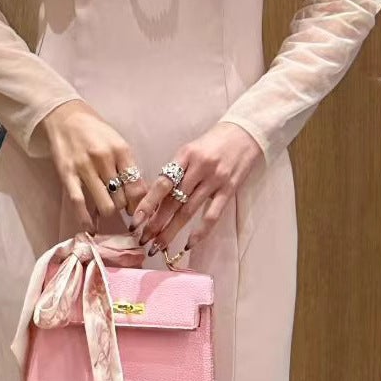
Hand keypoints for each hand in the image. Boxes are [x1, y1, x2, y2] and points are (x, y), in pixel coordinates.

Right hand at [40, 100, 146, 226]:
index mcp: (121, 150)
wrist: (65, 117)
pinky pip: (79, 203)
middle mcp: (104, 159)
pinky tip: (90, 228)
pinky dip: (86, 219)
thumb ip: (128, 166)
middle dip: (124, 207)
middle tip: (122, 208)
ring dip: (109, 212)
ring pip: (105, 205)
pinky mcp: (67, 175)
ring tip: (108, 210)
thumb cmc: (95, 132)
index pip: (137, 186)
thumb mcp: (117, 143)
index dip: (140, 204)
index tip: (139, 210)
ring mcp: (85, 168)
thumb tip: (141, 194)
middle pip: (122, 199)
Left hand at [132, 121, 264, 252]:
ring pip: (188, 211)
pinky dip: (200, 232)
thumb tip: (156, 199)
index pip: (161, 184)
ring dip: (171, 231)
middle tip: (142, 241)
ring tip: (158, 247)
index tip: (135, 222)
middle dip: (155, 224)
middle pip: (172, 201)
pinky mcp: (229, 190)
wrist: (245, 133)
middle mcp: (198, 167)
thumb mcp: (191, 150)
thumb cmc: (214, 142)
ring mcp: (215, 180)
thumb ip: (176, 171)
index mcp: (184, 155)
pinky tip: (188, 245)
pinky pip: (212, 215)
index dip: (147, 205)